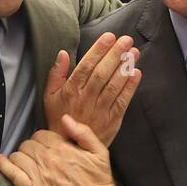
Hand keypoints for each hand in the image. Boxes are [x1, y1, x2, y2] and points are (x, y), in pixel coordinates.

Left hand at [0, 115, 134, 185]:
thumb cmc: (100, 180)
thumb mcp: (99, 151)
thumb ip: (82, 132)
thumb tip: (65, 118)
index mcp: (63, 148)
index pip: (40, 135)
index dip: (42, 140)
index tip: (46, 147)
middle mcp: (48, 160)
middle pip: (27, 145)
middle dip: (31, 148)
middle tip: (38, 157)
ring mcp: (39, 176)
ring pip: (18, 156)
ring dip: (20, 157)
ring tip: (27, 163)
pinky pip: (12, 174)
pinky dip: (3, 165)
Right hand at [43, 33, 141, 147]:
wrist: (69, 148)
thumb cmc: (58, 118)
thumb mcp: (49, 96)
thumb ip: (56, 74)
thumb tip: (62, 53)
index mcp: (71, 91)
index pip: (86, 66)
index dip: (99, 50)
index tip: (109, 37)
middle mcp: (86, 99)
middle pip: (102, 73)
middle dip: (115, 54)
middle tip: (126, 40)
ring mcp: (100, 110)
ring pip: (114, 85)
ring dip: (125, 67)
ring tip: (134, 52)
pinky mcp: (112, 120)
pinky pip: (122, 101)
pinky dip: (130, 87)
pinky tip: (136, 73)